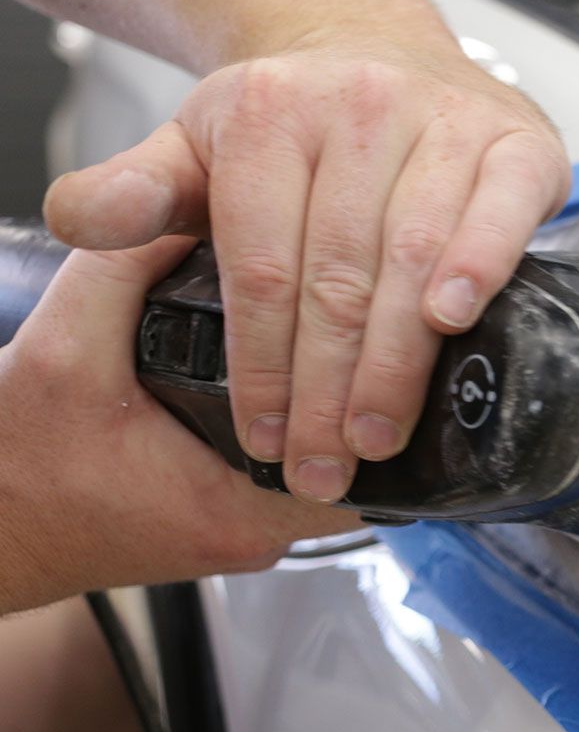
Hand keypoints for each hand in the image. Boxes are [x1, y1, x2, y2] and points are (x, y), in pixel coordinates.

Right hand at [0, 239, 357, 614]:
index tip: (388, 325)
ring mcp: (251, 534)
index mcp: (234, 508)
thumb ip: (129, 268)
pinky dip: (297, 420)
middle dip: (366, 384)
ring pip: (335, 463)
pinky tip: (286, 371)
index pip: (370, 460)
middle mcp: (258, 533)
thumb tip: (194, 197)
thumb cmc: (14, 465)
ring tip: (336, 336)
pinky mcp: (235, 523)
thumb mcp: (63, 347)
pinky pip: (294, 470)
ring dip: (335, 402)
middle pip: (367, 460)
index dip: (384, 383)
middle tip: (371, 318)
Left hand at [41, 33, 570, 504]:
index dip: (263, 363)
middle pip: (339, 276)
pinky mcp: (517, 142)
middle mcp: (361, 106)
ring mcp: (445, 120)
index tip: (266, 435)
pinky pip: (501, 212)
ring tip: (376, 433)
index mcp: (271, 112)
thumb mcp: (196, 146)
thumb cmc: (298, 120)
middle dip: (329, 387)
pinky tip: (453, 322)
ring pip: (412, 257)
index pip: (261, 263)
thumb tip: (78, 218)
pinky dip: (479, 266)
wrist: (383, 47)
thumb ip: (136, 191)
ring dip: (395, 361)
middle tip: (324, 460)